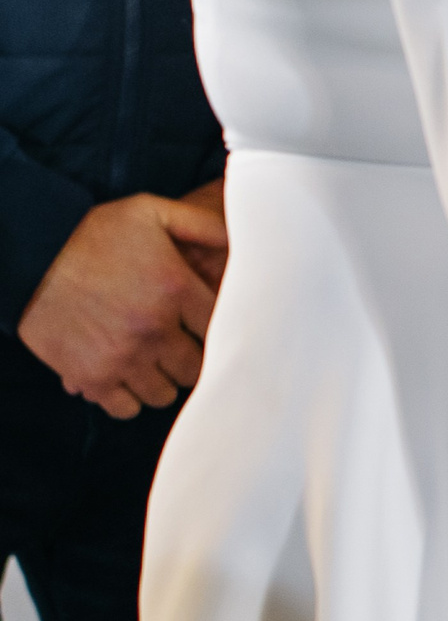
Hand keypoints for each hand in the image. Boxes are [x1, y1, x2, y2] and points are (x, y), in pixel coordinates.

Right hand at [16, 188, 228, 417]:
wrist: (29, 251)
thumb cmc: (92, 233)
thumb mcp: (152, 212)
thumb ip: (203, 225)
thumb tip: (245, 238)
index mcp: (175, 289)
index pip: (224, 329)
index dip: (219, 330)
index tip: (206, 327)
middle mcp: (153, 329)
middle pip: (197, 369)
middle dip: (191, 359)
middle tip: (179, 346)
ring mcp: (121, 357)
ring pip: (165, 393)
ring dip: (162, 380)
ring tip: (152, 361)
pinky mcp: (89, 376)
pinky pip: (126, 408)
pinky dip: (128, 398)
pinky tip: (126, 377)